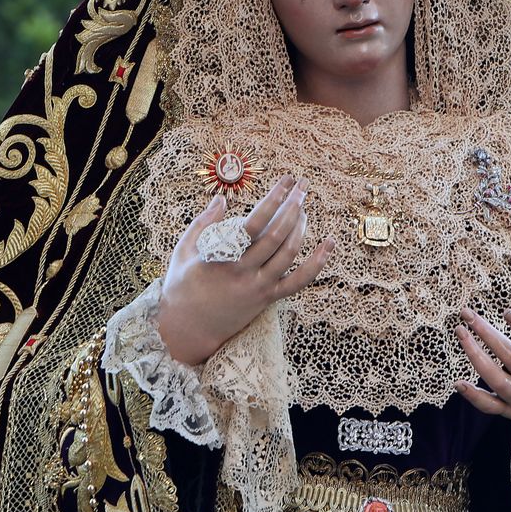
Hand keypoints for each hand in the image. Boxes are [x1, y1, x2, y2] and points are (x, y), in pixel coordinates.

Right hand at [155, 175, 334, 365]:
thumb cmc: (181, 286)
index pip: (255, 222)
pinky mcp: (267, 300)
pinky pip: (298, 282)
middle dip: (293, 206)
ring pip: (289, 254)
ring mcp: (258, 288)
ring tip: (304, 207)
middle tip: (303, 186)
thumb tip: (222, 198)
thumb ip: (203, 223)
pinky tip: (329, 244)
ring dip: (301, 227)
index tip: (286, 181)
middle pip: (277, 234)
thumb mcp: (183, 250)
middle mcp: (244, 272)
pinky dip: (317, 263)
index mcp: (222, 256)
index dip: (274, 198)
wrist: (187, 330)